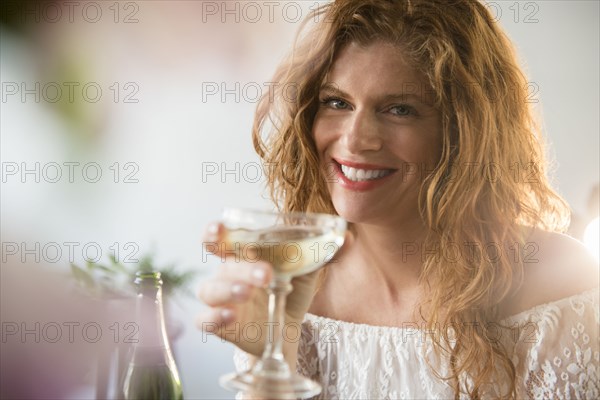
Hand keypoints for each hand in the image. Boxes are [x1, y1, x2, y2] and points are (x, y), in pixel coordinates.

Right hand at [195, 222, 319, 363]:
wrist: (287, 330)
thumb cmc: (290, 290)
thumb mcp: (307, 271)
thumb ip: (323, 253)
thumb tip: (349, 238)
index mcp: (243, 254)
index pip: (221, 238)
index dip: (215, 232)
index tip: (220, 229)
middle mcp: (227, 273)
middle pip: (222, 264)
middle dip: (241, 266)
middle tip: (266, 274)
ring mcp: (222, 299)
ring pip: (209, 289)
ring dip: (228, 289)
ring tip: (248, 293)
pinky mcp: (222, 325)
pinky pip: (205, 319)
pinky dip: (214, 317)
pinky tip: (230, 316)